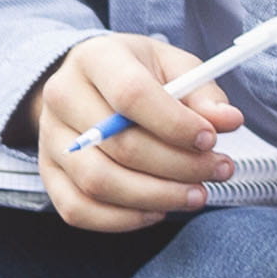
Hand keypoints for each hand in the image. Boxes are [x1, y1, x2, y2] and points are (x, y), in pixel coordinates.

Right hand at [24, 31, 249, 232]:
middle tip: (219, 169)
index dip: (175, 123)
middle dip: (178, 165)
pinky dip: (123, 219)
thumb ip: (202, 92)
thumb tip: (228, 121)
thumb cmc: (136, 74)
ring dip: (156, 196)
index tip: (211, 139)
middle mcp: (62, 97)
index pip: (131, 94)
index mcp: (95, 59)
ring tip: (197, 194)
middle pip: (119, 144)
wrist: (86, 84)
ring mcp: (50, 140)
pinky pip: (79, 210)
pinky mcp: (49, 175)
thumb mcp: (172, 67)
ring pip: (99, 183)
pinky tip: (158, 209)